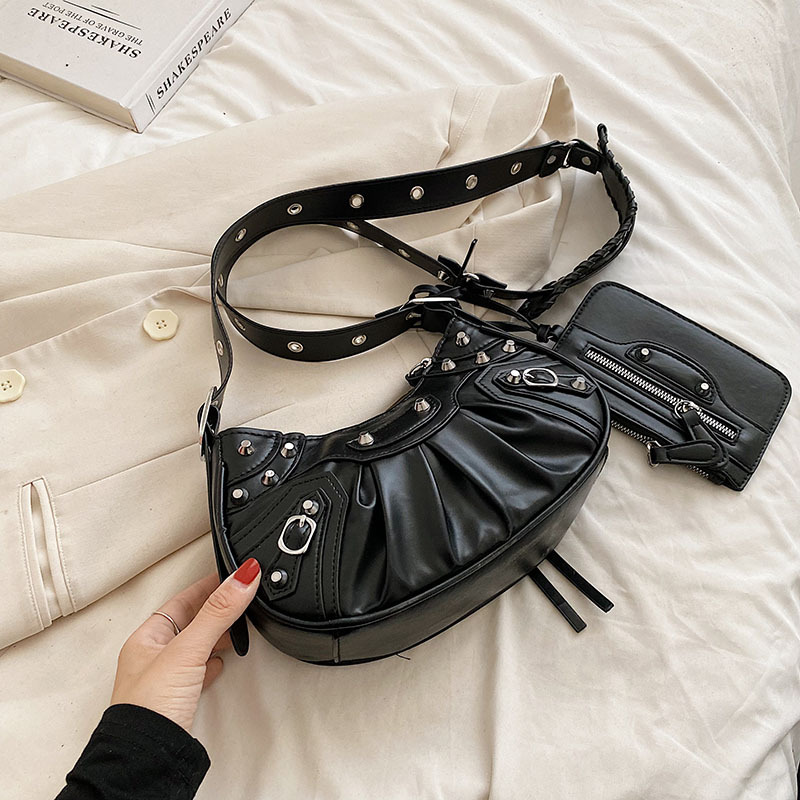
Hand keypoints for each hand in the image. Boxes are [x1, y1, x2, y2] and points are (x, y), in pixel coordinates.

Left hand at [110, 558, 260, 731]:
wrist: (147, 758)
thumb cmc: (150, 706)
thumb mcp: (188, 649)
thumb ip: (218, 612)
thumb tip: (243, 576)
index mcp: (146, 637)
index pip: (182, 599)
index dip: (207, 585)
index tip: (231, 573)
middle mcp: (153, 656)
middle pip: (190, 621)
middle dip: (215, 609)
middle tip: (239, 596)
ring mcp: (166, 680)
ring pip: (195, 647)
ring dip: (216, 635)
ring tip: (236, 626)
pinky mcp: (178, 701)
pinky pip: (198, 672)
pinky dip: (212, 663)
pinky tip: (219, 663)